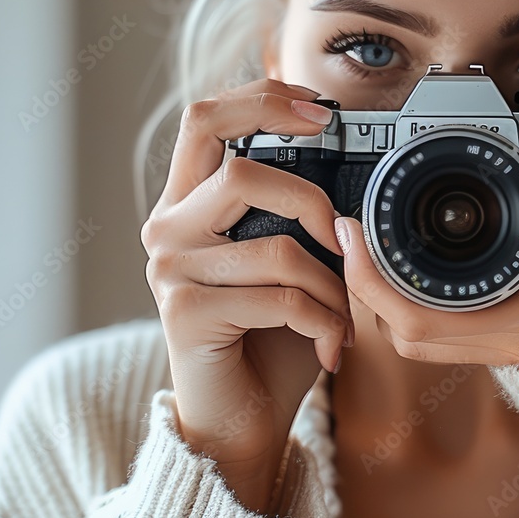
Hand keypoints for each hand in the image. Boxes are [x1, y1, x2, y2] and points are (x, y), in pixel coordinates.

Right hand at [140, 79, 352, 511]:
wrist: (241, 416)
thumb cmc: (269, 334)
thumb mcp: (287, 261)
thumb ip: (298, 215)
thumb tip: (350, 189)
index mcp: (189, 201)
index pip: (206, 119)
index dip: (261, 100)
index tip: (320, 111)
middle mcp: (167, 228)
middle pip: (239, 173)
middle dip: (311, 201)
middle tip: (341, 237)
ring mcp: (169, 271)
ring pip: (276, 247)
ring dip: (331, 285)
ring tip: (344, 315)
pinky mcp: (184, 315)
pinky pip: (281, 299)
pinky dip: (323, 321)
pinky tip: (330, 345)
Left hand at [334, 114, 518, 367]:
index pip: (428, 312)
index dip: (376, 275)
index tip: (355, 229)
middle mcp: (514, 344)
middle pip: (404, 331)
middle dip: (363, 284)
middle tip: (350, 232)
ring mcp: (508, 358)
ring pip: (418, 342)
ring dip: (384, 298)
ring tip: (372, 248)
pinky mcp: (510, 359)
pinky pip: (443, 342)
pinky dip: (413, 310)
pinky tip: (415, 274)